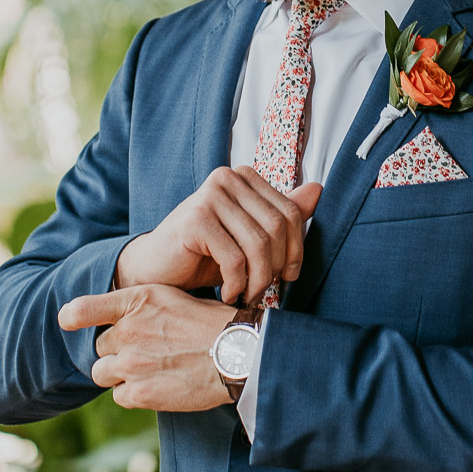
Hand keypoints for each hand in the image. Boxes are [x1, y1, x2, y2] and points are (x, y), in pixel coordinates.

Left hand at [58, 282, 235, 412]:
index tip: (67, 320)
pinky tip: (159, 385)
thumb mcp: (176, 298)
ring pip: (103, 373)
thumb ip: (143, 309)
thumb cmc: (214, 324)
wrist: (239, 354)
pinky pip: (120, 396)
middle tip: (147, 353)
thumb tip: (120, 322)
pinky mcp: (139, 392)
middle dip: (117, 351)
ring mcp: (132, 362)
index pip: (84, 308)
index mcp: (138, 300)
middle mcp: (129, 329)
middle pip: (101, 346)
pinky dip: (134, 394)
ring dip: (121, 374)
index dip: (72, 316)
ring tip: (151, 371)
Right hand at [115, 166, 321, 305]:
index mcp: (243, 176)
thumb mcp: (248, 236)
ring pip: (258, 245)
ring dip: (257, 280)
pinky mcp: (195, 220)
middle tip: (263, 291)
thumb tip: (318, 190)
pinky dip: (235, 284)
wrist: (154, 268)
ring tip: (247, 295)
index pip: (290, 212)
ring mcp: (210, 196)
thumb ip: (280, 215)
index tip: (287, 276)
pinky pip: (234, 259)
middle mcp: (227, 178)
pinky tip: (226, 293)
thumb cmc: (203, 253)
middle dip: (275, 268)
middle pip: (277, 228)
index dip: (296, 249)